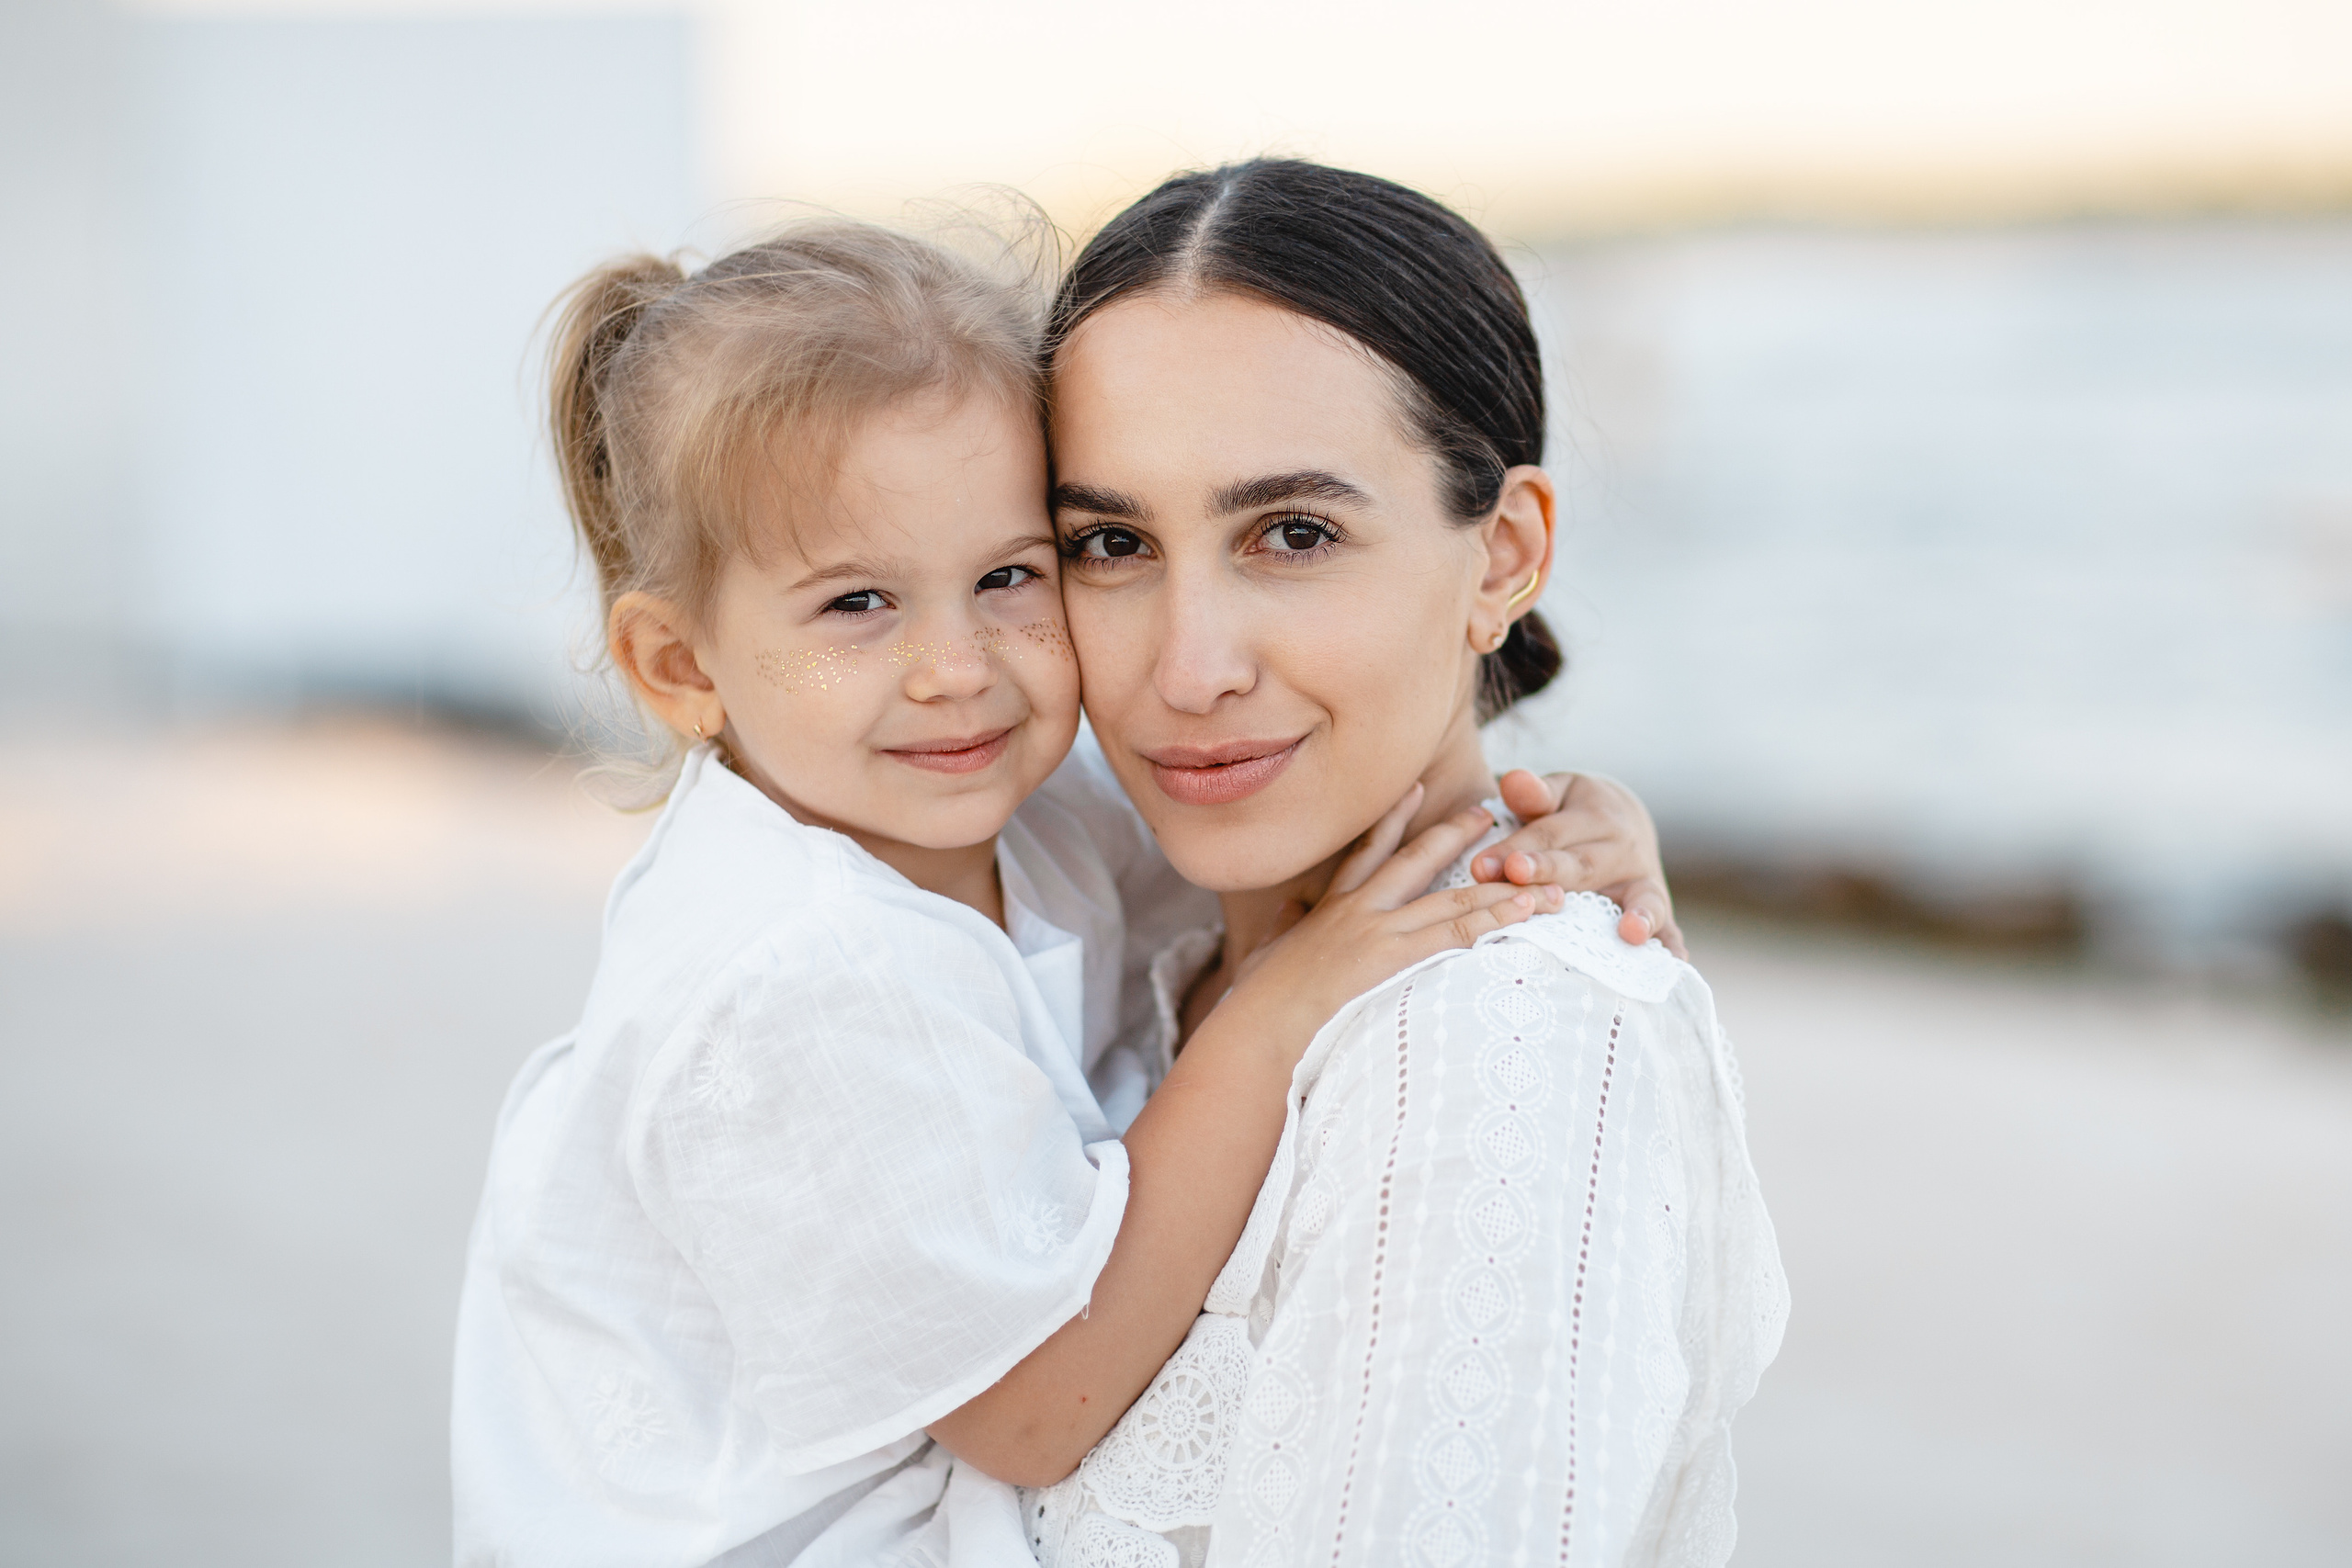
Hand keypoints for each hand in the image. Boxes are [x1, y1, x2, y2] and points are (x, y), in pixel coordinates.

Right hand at [1225, 785, 1564, 1060]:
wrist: (1257, 1035)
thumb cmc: (1256, 1006)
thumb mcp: (1265, 956)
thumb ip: (1282, 928)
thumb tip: (1287, 910)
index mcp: (1328, 911)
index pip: (1366, 854)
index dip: (1394, 821)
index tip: (1417, 791)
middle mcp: (1358, 912)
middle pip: (1417, 860)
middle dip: (1455, 833)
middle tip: (1487, 812)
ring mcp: (1378, 933)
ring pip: (1452, 899)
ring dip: (1499, 887)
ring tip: (1537, 875)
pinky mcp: (1394, 960)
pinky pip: (1457, 933)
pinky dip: (1495, 919)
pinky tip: (1524, 909)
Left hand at [1469, 769, 1685, 958]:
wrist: (1626, 818)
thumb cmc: (1574, 811)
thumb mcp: (1558, 793)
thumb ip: (1535, 792)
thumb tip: (1513, 780)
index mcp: (1595, 815)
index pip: (1549, 835)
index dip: (1516, 849)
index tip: (1482, 866)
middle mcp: (1623, 847)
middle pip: (1582, 865)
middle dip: (1549, 873)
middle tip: (1516, 877)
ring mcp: (1643, 878)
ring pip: (1635, 897)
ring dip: (1635, 914)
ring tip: (1629, 932)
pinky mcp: (1656, 904)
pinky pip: (1668, 924)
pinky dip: (1671, 942)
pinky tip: (1676, 962)